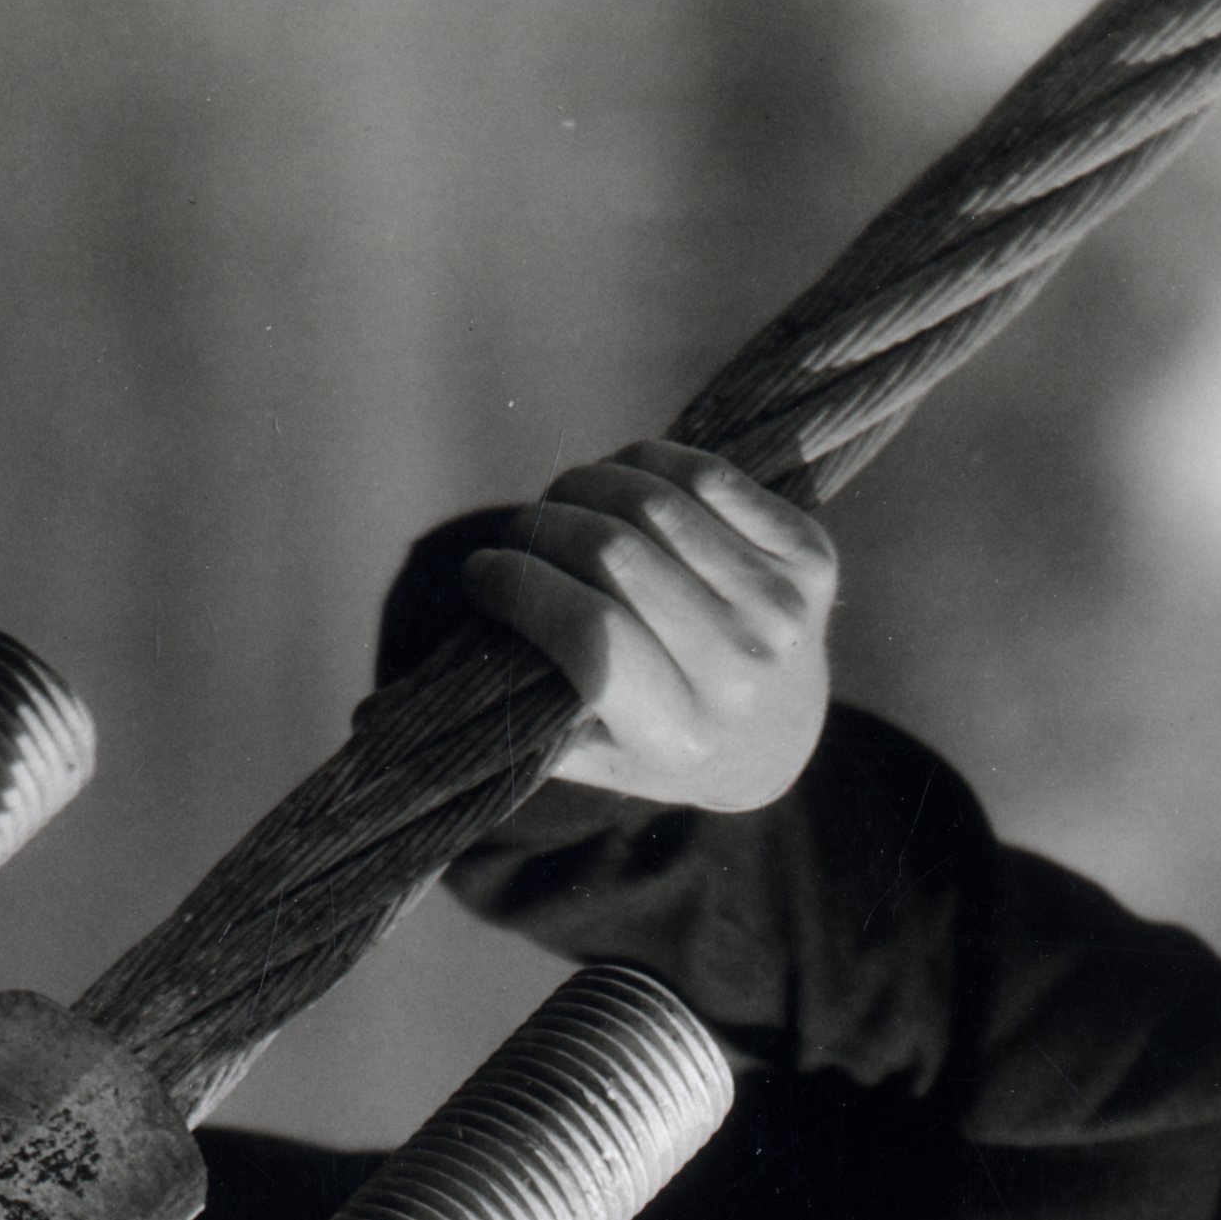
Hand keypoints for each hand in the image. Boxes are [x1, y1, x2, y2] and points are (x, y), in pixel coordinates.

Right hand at [450, 438, 836, 815]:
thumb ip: (521, 713)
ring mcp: (781, 608)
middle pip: (618, 556)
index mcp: (680, 732)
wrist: (777, 737)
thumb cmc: (657, 745)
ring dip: (590, 486)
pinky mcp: (811, 557)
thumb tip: (410, 684)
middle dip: (546, 528)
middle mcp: (740, 671)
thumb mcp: (588, 756)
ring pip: (659, 506)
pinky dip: (650, 463)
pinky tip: (620, 477)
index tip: (480, 571)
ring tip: (561, 500)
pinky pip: (712, 479)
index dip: (522, 586)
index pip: (589, 633)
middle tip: (516, 530)